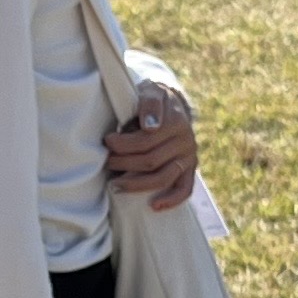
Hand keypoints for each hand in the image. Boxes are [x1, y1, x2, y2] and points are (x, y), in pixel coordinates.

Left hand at [105, 81, 198, 210]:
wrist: (171, 103)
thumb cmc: (153, 99)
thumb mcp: (151, 91)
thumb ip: (150, 103)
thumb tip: (150, 126)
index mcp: (176, 121)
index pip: (146, 139)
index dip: (123, 144)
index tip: (106, 142)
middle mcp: (186, 140)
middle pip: (151, 160)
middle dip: (124, 163)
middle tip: (106, 162)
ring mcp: (189, 156)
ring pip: (163, 177)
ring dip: (136, 183)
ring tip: (115, 185)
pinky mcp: (190, 169)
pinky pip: (185, 189)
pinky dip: (171, 200)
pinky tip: (154, 206)